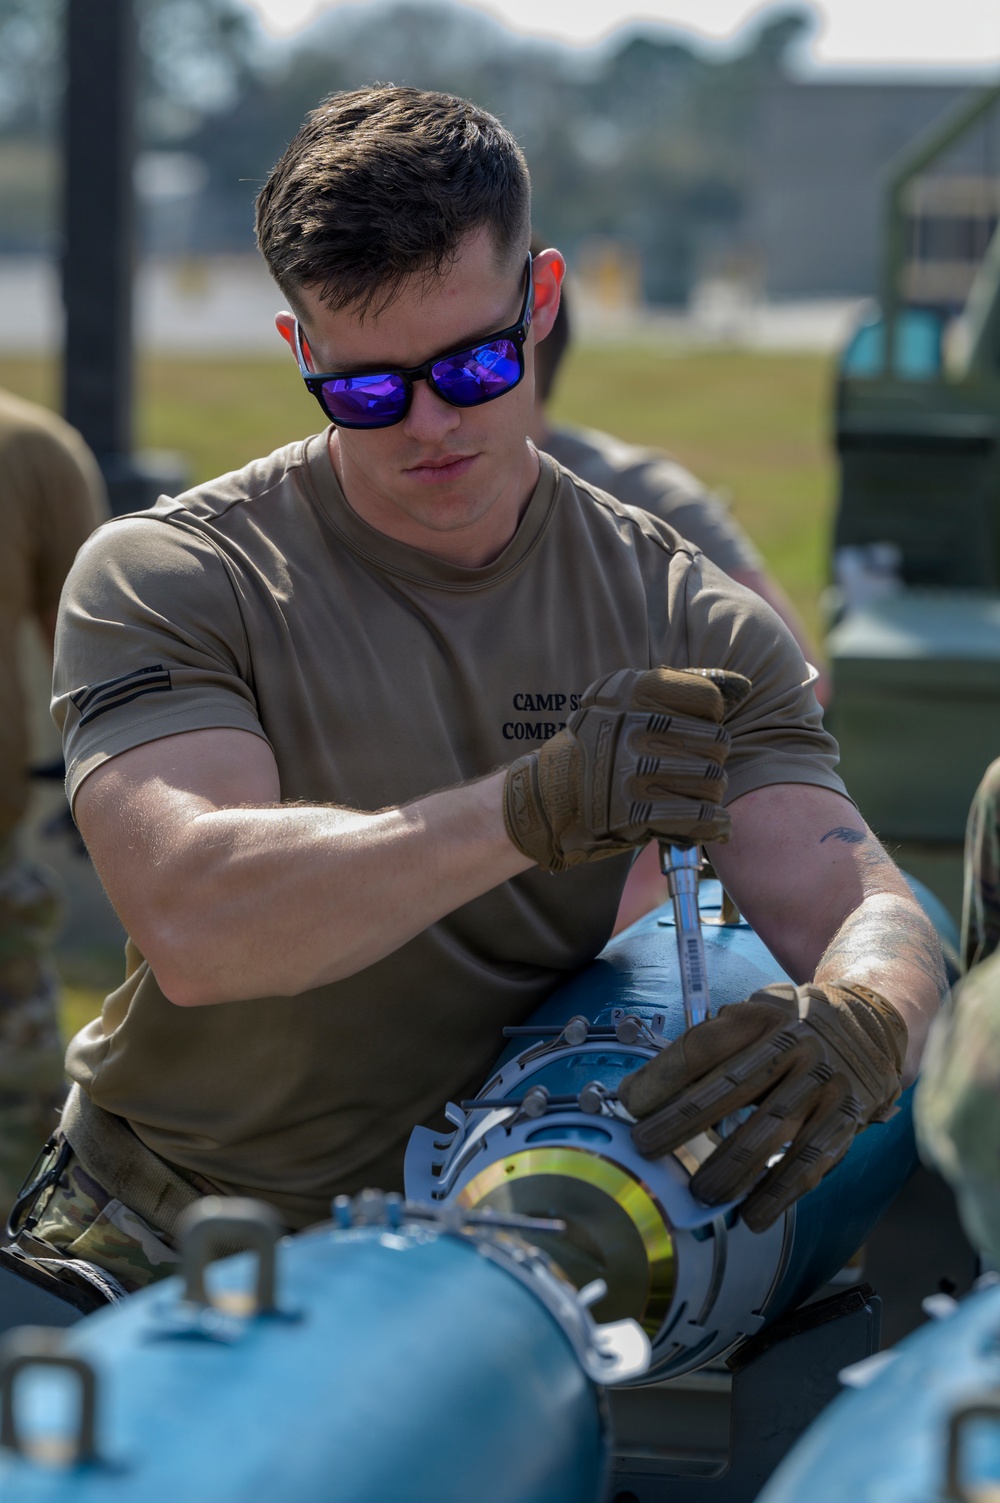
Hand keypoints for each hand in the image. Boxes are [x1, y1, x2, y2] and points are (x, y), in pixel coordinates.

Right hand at [502, 666, 750, 872]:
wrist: (548, 797)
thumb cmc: (598, 746)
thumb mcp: (625, 700)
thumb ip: (681, 687)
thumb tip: (742, 685)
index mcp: (632, 690)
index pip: (709, 700)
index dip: (710, 719)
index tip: (696, 730)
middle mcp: (632, 726)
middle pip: (716, 742)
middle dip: (711, 759)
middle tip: (693, 767)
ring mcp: (633, 770)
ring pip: (712, 780)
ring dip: (710, 793)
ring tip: (695, 794)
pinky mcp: (634, 811)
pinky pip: (699, 816)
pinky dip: (714, 824)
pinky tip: (716, 824)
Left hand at [618, 982, 907, 1231]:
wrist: (872, 1020)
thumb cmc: (791, 1025)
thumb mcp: (755, 1014)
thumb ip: (713, 1044)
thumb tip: (652, 1089)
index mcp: (761, 1015)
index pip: (703, 1045)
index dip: (663, 1076)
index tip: (629, 1103)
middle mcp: (794, 1044)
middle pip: (730, 1088)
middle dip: (681, 1123)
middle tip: (644, 1149)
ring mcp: (823, 1081)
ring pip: (769, 1130)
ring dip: (729, 1168)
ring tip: (697, 1193)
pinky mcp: (847, 1115)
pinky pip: (810, 1161)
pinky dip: (779, 1193)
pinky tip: (752, 1217)